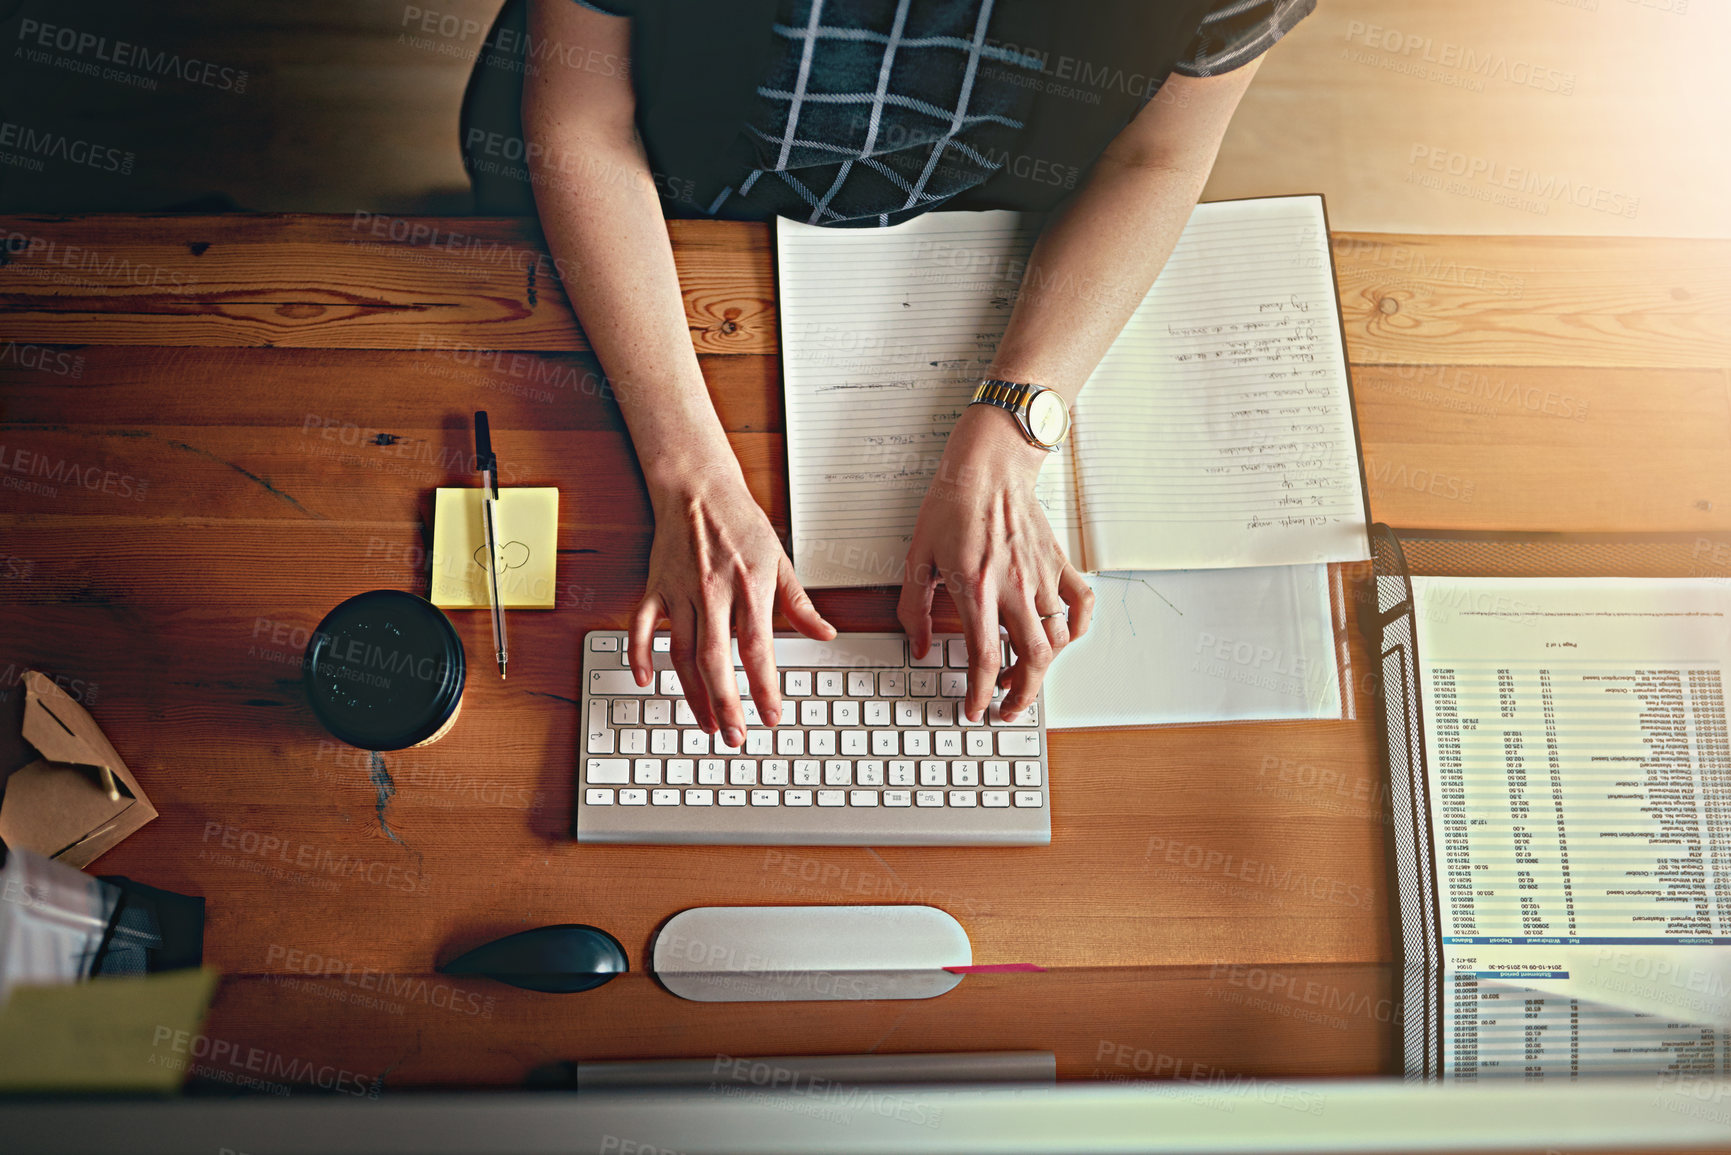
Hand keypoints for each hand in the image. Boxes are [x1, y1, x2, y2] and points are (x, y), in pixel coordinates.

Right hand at [629, 471, 834, 745]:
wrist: (697, 486)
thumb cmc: (741, 523)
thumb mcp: (781, 560)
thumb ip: (799, 604)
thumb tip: (824, 634)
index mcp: (749, 588)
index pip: (758, 649)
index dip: (764, 687)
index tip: (771, 716)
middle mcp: (713, 593)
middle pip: (716, 660)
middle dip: (725, 703)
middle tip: (734, 737)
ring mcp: (681, 592)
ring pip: (681, 654)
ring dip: (692, 693)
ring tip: (705, 723)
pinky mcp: (656, 587)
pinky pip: (642, 627)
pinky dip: (640, 655)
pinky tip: (647, 682)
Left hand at [897, 405, 1093, 721]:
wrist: (989, 464)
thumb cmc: (952, 503)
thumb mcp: (917, 556)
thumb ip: (913, 608)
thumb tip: (918, 647)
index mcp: (976, 587)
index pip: (986, 657)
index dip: (981, 692)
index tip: (974, 708)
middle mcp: (1014, 586)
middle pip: (1033, 658)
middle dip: (1021, 694)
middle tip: (1006, 708)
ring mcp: (1041, 575)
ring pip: (1057, 639)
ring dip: (1043, 669)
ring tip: (1022, 677)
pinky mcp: (1058, 562)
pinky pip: (1080, 605)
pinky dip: (1076, 629)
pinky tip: (1059, 639)